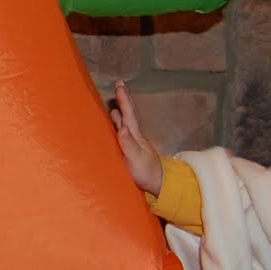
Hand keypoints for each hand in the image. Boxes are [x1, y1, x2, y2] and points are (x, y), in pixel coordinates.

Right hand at [110, 79, 162, 195]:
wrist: (157, 185)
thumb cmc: (146, 172)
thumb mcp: (136, 159)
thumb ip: (129, 144)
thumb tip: (122, 127)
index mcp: (135, 135)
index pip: (129, 114)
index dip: (124, 99)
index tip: (120, 84)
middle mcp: (133, 136)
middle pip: (128, 114)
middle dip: (123, 100)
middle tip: (119, 85)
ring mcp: (131, 143)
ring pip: (124, 122)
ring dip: (119, 112)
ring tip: (113, 103)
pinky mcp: (128, 151)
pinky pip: (120, 132)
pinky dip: (116, 125)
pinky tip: (113, 125)